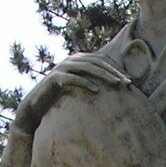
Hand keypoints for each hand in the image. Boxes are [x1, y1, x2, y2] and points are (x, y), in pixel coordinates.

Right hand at [12, 54, 130, 133]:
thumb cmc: (60, 99)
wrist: (36, 106)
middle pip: (96, 62)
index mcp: (78, 60)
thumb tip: (114, 89)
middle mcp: (70, 60)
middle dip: (113, 71)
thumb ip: (92, 83)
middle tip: (126, 83)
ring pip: (86, 67)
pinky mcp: (54, 79)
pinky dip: (85, 83)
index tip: (129, 81)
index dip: (115, 68)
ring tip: (116, 84)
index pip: (101, 60)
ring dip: (103, 75)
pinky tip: (96, 91)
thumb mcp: (79, 89)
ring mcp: (61, 68)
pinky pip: (72, 79)